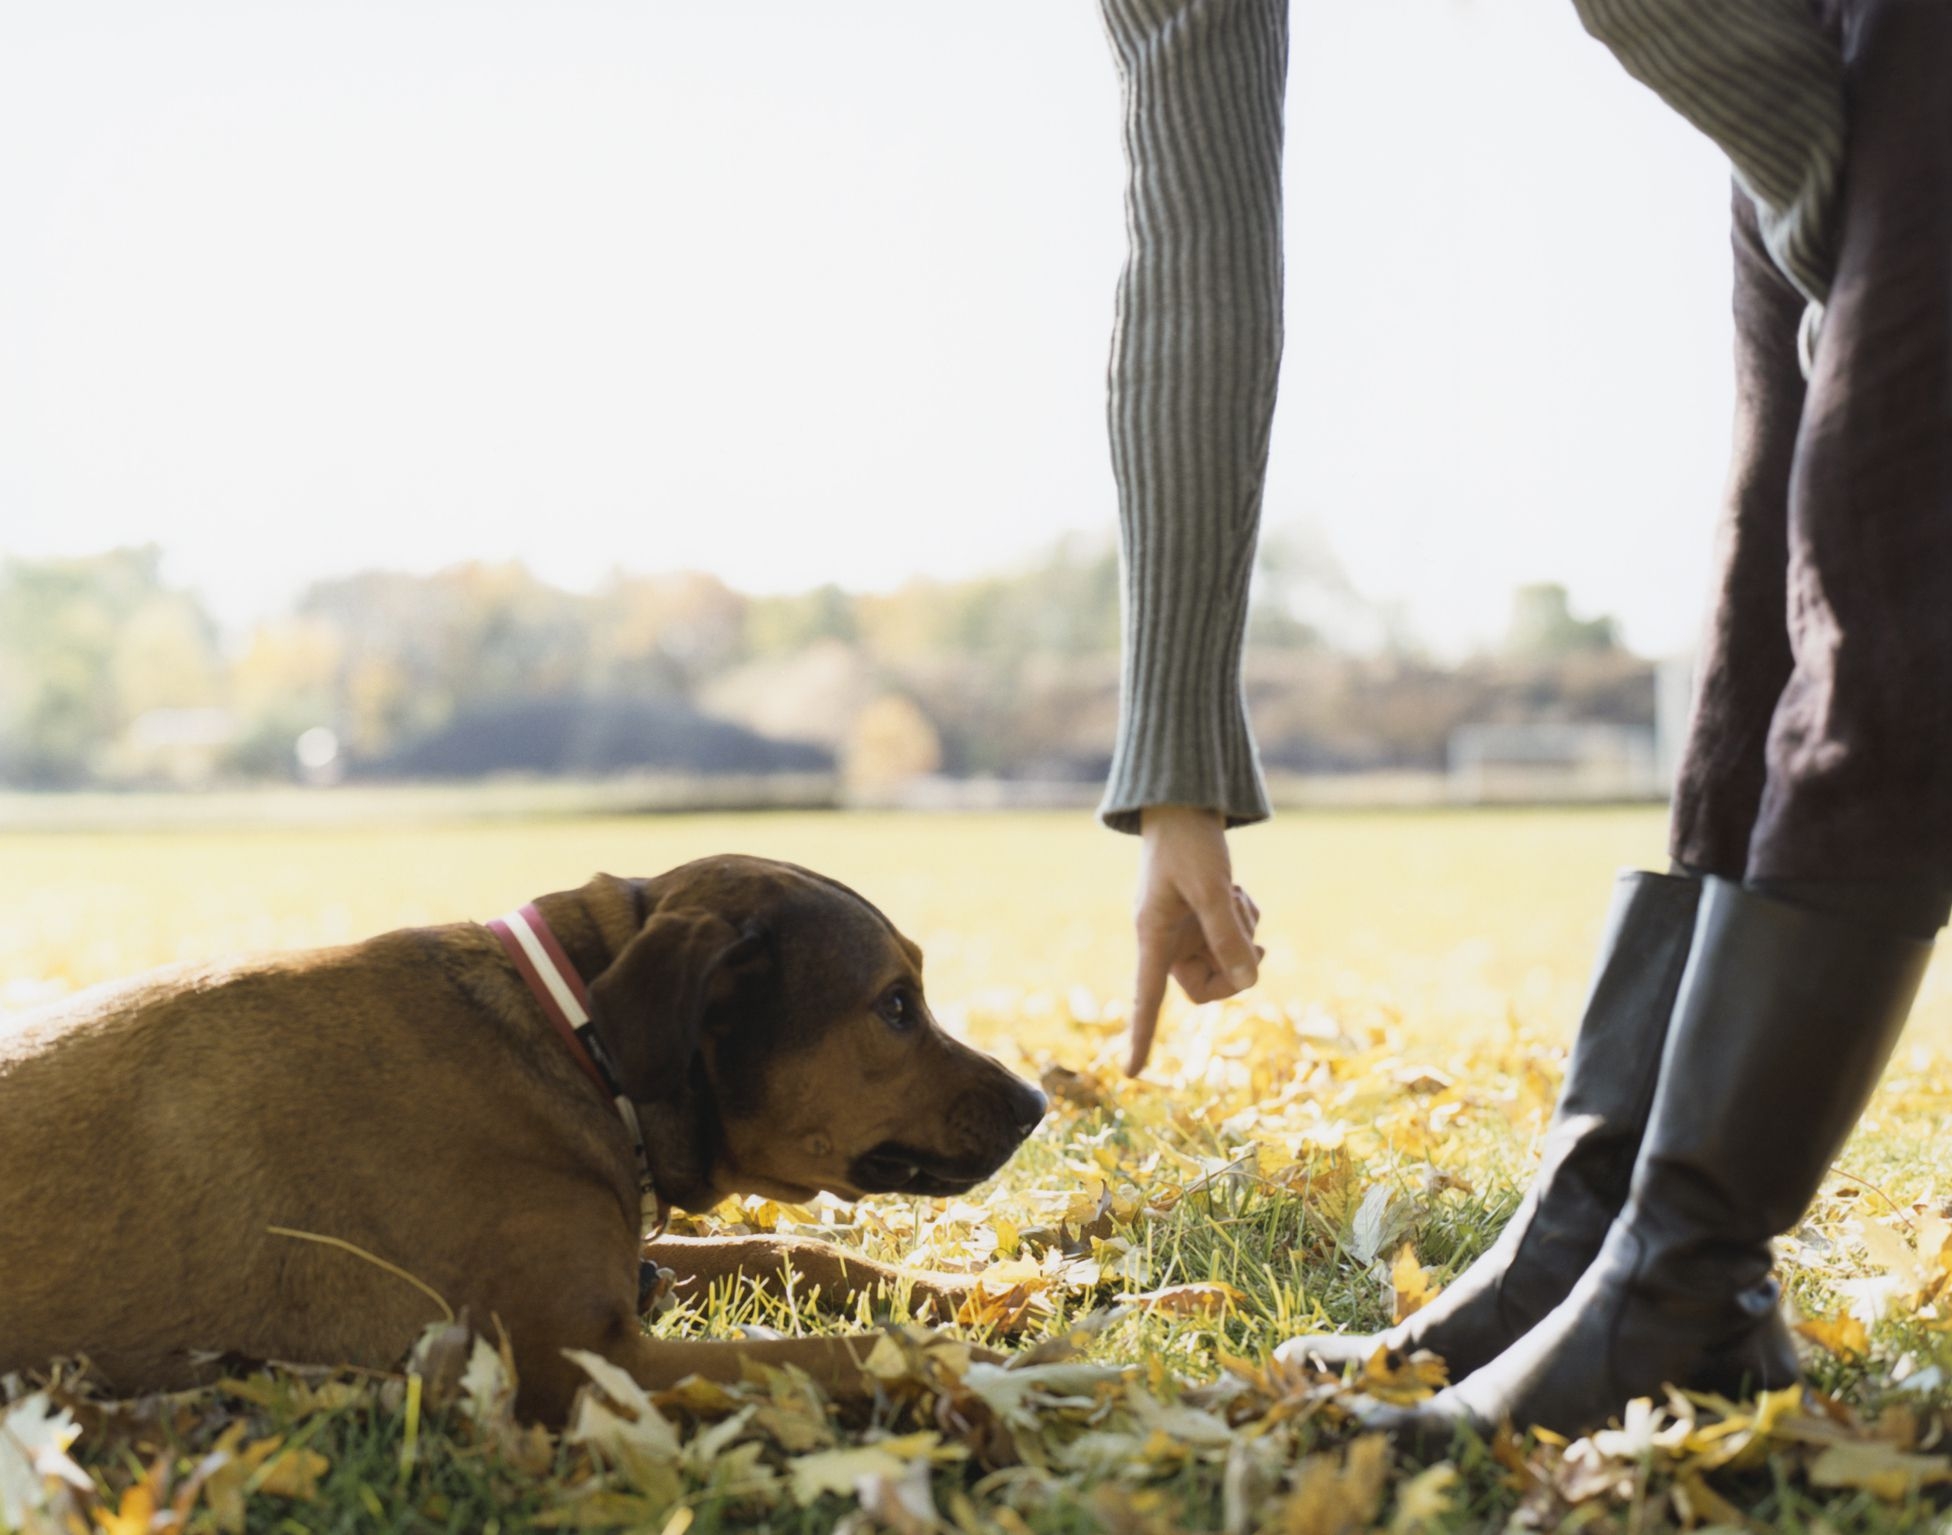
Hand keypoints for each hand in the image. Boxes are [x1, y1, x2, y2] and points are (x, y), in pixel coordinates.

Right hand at [1127, 806, 1262, 1076]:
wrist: (1184, 805)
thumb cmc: (1189, 844)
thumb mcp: (1211, 889)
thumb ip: (1229, 936)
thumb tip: (1250, 983)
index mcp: (1153, 937)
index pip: (1146, 998)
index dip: (1142, 1036)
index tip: (1133, 1072)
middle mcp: (1167, 941)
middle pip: (1208, 985)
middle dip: (1235, 963)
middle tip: (1250, 936)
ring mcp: (1185, 931)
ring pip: (1226, 961)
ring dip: (1242, 934)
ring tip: (1235, 896)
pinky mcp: (1201, 919)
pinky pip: (1232, 939)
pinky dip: (1242, 920)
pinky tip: (1235, 892)